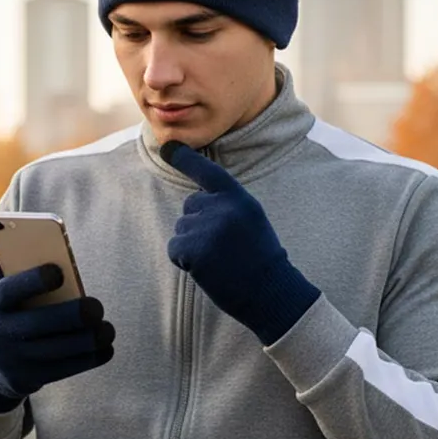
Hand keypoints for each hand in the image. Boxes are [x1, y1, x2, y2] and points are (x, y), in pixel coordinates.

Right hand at [0, 263, 114, 412]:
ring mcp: (15, 360)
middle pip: (41, 323)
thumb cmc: (9, 315)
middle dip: (74, 315)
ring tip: (107, 329)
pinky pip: (67, 369)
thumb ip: (12, 267)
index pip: (10, 290)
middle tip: (97, 307)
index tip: (59, 271)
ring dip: (89, 339)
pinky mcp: (32, 378)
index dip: (34, 280)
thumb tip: (16, 230)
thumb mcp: (3, 295)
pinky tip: (106, 347)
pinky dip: (91, 357)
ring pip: (59, 350)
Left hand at [161, 141, 318, 345]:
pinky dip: (184, 261)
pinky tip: (207, 269)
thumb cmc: (259, 259)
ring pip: (181, 228)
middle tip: (224, 247)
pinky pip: (175, 248)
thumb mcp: (250, 219)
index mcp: (239, 198)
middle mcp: (222, 207)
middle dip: (198, 224)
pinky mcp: (194, 248)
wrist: (270, 291)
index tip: (168, 147)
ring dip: (193, 245)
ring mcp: (207, 227)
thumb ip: (226, 205)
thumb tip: (194, 202)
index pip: (208, 171)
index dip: (185, 158)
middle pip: (190, 206)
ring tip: (219, 259)